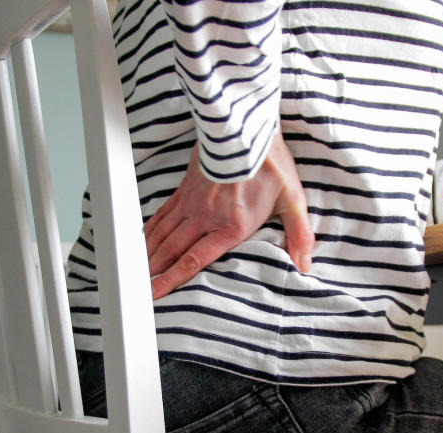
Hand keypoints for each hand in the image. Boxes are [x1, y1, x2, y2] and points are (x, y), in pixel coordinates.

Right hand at [144, 130, 313, 298]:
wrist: (246, 127)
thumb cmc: (270, 163)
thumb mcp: (293, 200)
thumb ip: (299, 235)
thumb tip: (306, 263)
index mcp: (231, 226)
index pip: (194, 260)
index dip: (173, 280)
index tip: (156, 295)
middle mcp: (206, 217)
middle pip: (172, 251)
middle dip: (154, 274)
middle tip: (139, 292)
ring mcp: (192, 202)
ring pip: (163, 234)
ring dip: (149, 255)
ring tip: (137, 273)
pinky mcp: (185, 188)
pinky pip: (162, 214)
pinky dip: (150, 230)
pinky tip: (142, 241)